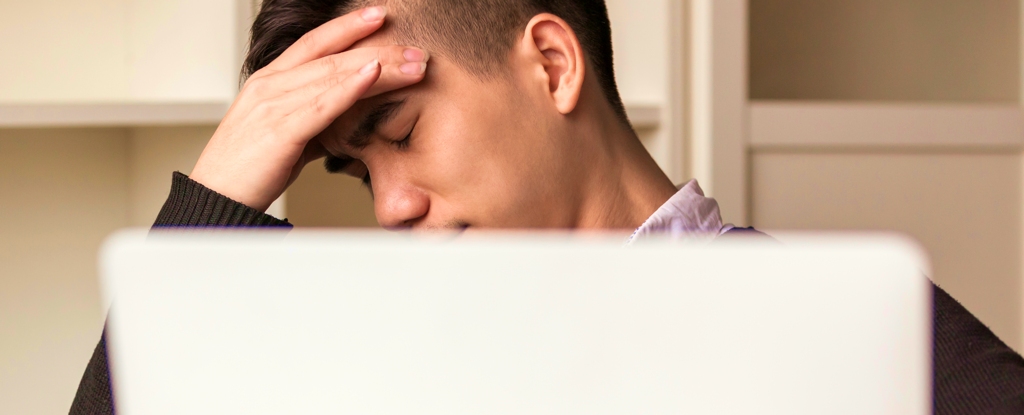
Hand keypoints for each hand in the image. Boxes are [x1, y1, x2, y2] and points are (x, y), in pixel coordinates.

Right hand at [189, 6, 427, 211]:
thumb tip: (345, 121)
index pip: (314, 43)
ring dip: (380, 66)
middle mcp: (270, 86)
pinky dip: (350, 87)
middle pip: (332, 56)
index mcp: (269, 82)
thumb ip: (313, 122)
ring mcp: (273, 105)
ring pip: (334, 75)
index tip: (380, 16)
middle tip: (417, 49)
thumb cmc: (248, 172)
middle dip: (379, 48)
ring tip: (413, 63)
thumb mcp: (286, 136)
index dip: (347, 26)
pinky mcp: (280, 131)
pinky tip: (374, 74)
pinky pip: (322, 104)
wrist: (217, 201)